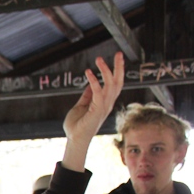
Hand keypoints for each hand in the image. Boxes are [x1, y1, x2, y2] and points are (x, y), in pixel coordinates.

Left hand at [61, 52, 124, 171]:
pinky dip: (94, 81)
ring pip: (111, 85)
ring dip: (105, 70)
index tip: (116, 58)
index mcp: (105, 102)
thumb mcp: (81, 106)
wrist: (74, 139)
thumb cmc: (77, 125)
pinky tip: (89, 73)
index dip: (116, 71)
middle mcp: (107, 104)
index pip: (115, 84)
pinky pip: (99, 93)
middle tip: (119, 53)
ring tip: (99, 59)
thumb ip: (87, 95)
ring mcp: (104, 107)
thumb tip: (91, 83)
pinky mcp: (97, 110)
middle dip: (119, 67)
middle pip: (118, 82)